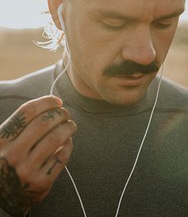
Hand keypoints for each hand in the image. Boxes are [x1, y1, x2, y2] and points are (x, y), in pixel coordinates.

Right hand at [0, 96, 76, 215]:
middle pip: (43, 123)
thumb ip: (23, 123)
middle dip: (59, 114)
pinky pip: (62, 156)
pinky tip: (68, 140)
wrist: (5, 195)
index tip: (57, 101)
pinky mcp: (41, 182)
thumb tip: (54, 103)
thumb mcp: (6, 141)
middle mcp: (12, 154)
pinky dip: (68, 144)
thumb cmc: (10, 159)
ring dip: (68, 127)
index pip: (27, 111)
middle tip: (65, 113)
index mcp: (2, 140)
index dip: (46, 102)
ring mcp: (26, 170)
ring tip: (71, 125)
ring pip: (55, 138)